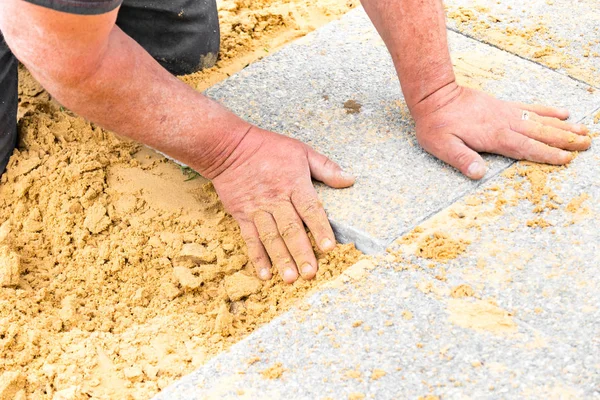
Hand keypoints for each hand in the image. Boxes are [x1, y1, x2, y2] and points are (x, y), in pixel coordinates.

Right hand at [210, 126, 354, 283]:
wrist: (228, 148)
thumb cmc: (268, 148)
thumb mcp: (301, 151)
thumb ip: (326, 167)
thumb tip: (350, 179)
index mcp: (294, 184)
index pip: (310, 209)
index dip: (320, 229)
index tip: (329, 248)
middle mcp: (276, 199)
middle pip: (291, 229)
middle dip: (301, 252)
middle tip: (310, 273)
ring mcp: (258, 209)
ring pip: (271, 238)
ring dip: (281, 259)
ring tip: (290, 279)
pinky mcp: (242, 215)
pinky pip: (250, 239)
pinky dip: (257, 257)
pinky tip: (265, 274)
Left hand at [411, 83, 591, 178]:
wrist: (434, 96)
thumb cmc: (436, 125)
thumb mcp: (442, 146)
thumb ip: (461, 159)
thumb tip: (478, 174)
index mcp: (494, 136)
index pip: (526, 148)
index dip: (546, 154)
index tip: (566, 159)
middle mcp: (505, 123)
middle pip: (541, 133)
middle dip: (565, 140)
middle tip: (587, 144)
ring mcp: (506, 113)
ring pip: (541, 120)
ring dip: (563, 126)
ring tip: (584, 131)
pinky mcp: (503, 106)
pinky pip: (531, 108)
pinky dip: (547, 111)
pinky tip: (562, 113)